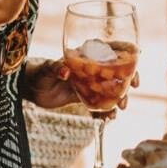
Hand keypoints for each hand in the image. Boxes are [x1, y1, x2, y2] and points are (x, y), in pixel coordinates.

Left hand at [25, 58, 139, 116]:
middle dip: (128, 78)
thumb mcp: (45, 70)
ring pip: (112, 87)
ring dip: (120, 97)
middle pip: (117, 69)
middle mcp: (91, 67)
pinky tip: (108, 118)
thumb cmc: (37, 73)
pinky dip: (107, 110)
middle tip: (131, 90)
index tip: (135, 62)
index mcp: (84, 54)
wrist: (30, 90)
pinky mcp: (86, 96)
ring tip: (120, 109)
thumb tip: (65, 70)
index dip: (126, 54)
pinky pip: (101, 102)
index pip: (110, 49)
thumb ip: (55, 68)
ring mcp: (89, 82)